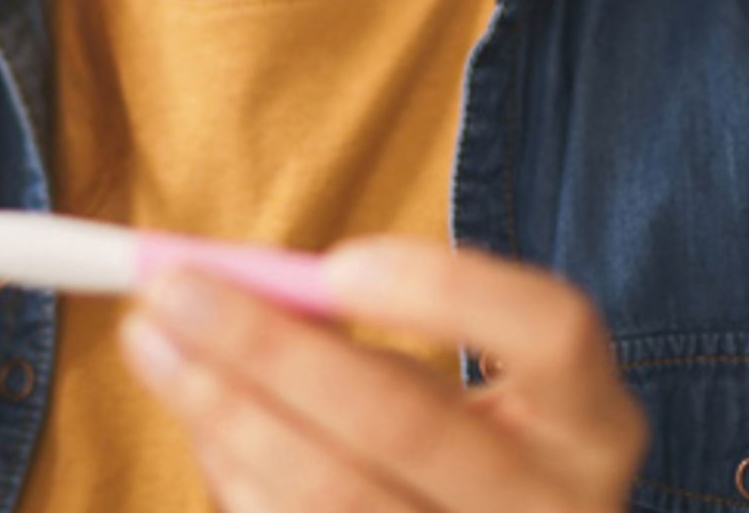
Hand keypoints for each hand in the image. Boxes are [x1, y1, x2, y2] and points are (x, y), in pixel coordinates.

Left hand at [122, 237, 645, 511]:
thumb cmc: (457, 456)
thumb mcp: (448, 387)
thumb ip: (355, 333)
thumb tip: (211, 279)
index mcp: (593, 425)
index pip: (554, 332)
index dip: (448, 291)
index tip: (335, 261)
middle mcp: (561, 508)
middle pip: (410, 424)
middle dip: (270, 350)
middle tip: (169, 292)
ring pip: (336, 499)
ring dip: (225, 417)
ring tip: (155, 348)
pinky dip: (239, 484)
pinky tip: (209, 431)